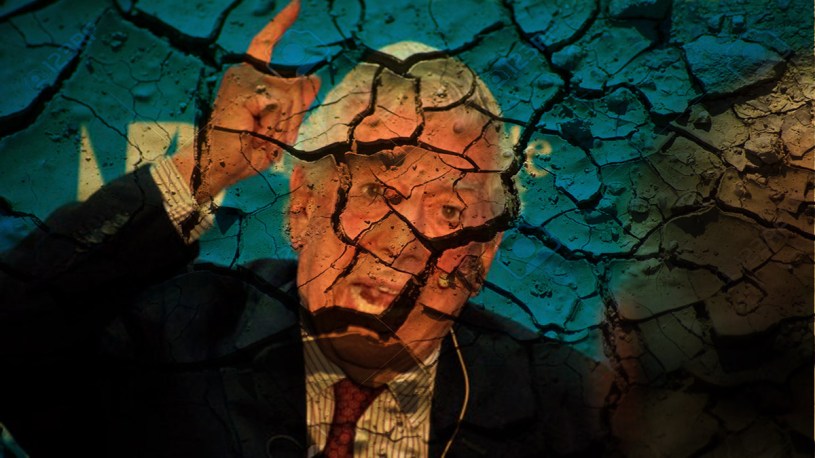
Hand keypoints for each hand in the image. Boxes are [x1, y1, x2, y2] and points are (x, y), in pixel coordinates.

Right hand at [173, 0, 319, 202]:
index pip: (267, 42)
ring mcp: (244, 78)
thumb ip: (297, 102)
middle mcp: (245, 72)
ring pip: (291, 98)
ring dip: (282, 126)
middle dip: (292, 118)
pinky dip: (273, 126)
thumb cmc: (246, 150)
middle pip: (297, 86)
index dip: (282, 22)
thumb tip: (315, 78)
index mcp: (251, 77)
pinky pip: (278, 106)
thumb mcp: (279, 127)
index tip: (297, 3)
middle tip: (265, 135)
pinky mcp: (245, 88)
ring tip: (258, 135)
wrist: (219, 166)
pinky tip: (254, 132)